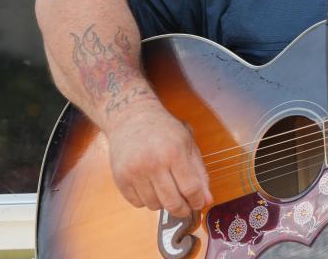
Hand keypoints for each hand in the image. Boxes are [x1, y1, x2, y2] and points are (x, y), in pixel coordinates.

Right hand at [104, 101, 211, 217]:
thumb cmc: (164, 130)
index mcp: (174, 153)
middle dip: (183, 210)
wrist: (132, 118)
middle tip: (186, 208)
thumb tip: (207, 200)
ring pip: (154, 206)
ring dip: (164, 204)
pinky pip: (137, 203)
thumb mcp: (188, 144)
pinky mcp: (120, 179)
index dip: (198, 201)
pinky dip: (147, 201)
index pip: (190, 188)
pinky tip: (151, 188)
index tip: (200, 204)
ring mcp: (134, 173)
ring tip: (167, 191)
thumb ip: (199, 172)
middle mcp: (153, 164)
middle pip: (172, 202)